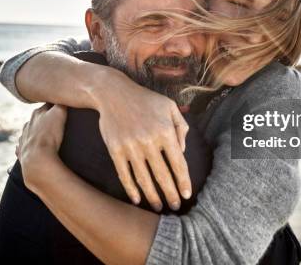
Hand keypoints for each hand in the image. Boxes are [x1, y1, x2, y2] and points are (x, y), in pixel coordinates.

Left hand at [16, 103, 67, 192]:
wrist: (37, 159)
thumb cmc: (49, 135)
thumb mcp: (59, 113)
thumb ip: (61, 103)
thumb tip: (64, 95)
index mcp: (37, 114)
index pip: (48, 105)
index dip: (56, 106)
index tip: (62, 107)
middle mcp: (28, 124)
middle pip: (38, 118)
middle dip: (45, 118)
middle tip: (56, 122)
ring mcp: (23, 138)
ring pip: (30, 131)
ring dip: (36, 132)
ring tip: (46, 137)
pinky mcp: (22, 152)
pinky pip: (24, 147)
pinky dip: (29, 146)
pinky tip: (35, 149)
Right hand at [95, 71, 191, 211]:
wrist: (113, 93)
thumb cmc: (145, 99)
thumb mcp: (169, 106)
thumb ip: (181, 127)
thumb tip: (182, 151)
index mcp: (165, 131)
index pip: (178, 163)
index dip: (183, 182)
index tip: (187, 194)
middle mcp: (149, 141)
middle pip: (163, 175)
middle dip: (170, 194)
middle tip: (175, 206)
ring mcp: (131, 147)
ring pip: (144, 179)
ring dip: (152, 196)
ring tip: (158, 207)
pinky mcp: (115, 150)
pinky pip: (125, 174)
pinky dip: (131, 189)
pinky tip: (137, 199)